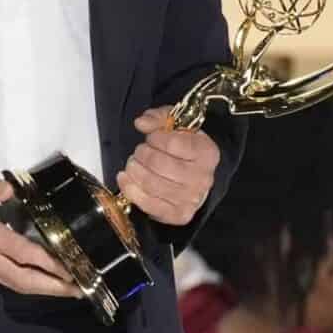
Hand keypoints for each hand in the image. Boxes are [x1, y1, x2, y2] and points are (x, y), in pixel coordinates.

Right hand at [0, 168, 77, 296]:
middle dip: (53, 287)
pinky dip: (23, 284)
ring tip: (66, 288)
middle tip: (80, 290)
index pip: (23, 253)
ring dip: (41, 288)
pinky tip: (37, 280)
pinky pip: (2, 283)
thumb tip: (11, 190)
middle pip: (24, 279)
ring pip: (14, 285)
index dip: (49, 264)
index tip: (71, 270)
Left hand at [115, 107, 220, 225]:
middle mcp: (203, 177)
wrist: (195, 177)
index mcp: (207, 152)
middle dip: (141, 154)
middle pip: (159, 164)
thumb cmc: (184, 149)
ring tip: (133, 163)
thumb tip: (141, 123)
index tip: (152, 137)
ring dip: (134, 170)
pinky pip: (148, 204)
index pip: (172, 143)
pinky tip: (126, 178)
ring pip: (151, 184)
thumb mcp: (175, 125)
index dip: (155, 138)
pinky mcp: (178, 214)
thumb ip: (158, 118)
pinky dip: (130, 190)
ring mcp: (191, 198)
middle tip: (140, 151)